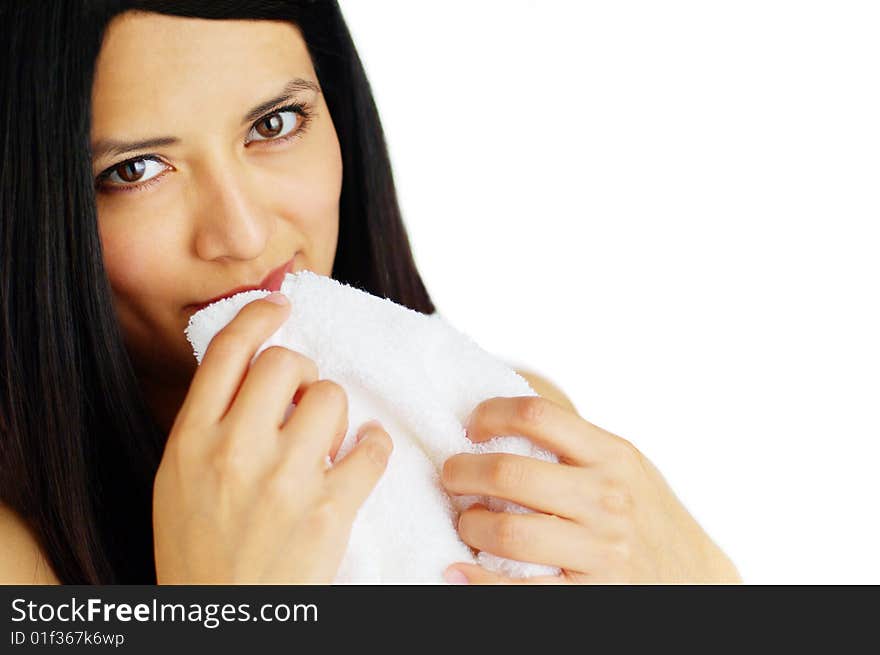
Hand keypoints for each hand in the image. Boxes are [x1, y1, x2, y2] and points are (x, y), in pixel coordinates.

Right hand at [153, 293, 391, 583]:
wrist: (224, 624)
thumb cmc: (198, 551)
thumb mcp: (177, 480)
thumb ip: (208, 423)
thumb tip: (251, 368)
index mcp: (191, 439)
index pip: (229, 350)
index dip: (258, 315)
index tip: (279, 305)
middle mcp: (235, 450)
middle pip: (288, 363)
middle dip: (302, 373)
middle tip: (302, 400)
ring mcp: (284, 480)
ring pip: (332, 397)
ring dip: (336, 415)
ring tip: (326, 443)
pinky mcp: (329, 510)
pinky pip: (371, 447)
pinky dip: (373, 447)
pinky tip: (361, 457)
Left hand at [440, 396, 740, 583]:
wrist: (695, 576)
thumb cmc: (646, 514)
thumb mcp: (625, 465)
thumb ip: (575, 444)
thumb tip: (501, 417)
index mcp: (612, 456)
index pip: (537, 415)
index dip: (491, 415)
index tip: (472, 427)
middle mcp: (608, 499)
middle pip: (510, 472)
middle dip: (463, 472)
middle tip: (451, 476)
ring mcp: (600, 550)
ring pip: (508, 531)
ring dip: (469, 525)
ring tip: (466, 523)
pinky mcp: (590, 595)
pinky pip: (518, 590)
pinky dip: (477, 581)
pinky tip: (457, 571)